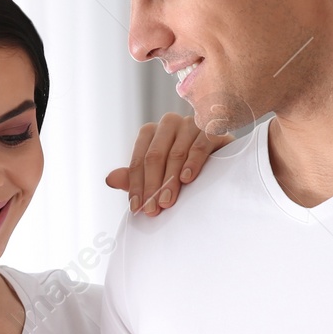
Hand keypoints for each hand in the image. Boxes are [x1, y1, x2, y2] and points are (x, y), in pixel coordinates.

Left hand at [106, 112, 232, 216]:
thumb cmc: (185, 169)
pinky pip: (200, 145)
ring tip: (167, 202)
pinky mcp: (212, 129)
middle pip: (155, 156)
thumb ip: (135, 178)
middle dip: (152, 186)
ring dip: (170, 180)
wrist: (222, 161)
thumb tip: (109, 179)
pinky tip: (187, 179)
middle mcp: (169, 124)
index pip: (139, 160)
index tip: (137, 208)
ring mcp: (191, 123)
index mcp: (151, 132)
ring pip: (176, 153)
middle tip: (153, 209)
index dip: (136, 186)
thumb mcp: (158, 175)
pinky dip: (193, 163)